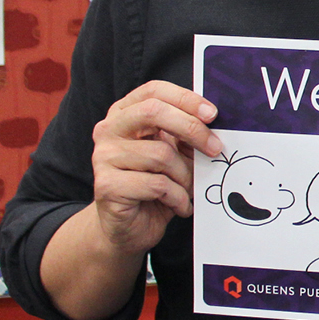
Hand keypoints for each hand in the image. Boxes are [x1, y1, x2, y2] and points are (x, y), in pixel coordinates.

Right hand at [88, 81, 222, 255]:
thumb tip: (214, 123)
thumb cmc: (154, 187)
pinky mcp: (107, 185)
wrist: (127, 228)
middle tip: (215, 148)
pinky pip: (157, 184)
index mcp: (124, 114)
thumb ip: (184, 135)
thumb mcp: (173, 155)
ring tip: (188, 189)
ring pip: (161, 154)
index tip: (212, 113)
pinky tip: (179, 206)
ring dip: (185, 176)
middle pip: (153, 112)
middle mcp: (108, 130)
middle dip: (191, 128)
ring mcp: (103, 157)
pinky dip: (177, 197)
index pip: (154, 91)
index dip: (185, 98)